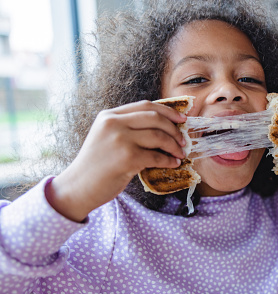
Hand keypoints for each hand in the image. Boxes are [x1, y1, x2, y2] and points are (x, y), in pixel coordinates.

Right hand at [47, 100, 187, 221]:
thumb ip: (128, 128)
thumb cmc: (96, 165)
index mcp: (110, 115)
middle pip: (155, 118)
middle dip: (174, 129)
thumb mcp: (107, 137)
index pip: (146, 106)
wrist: (77, 187)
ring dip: (174, 146)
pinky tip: (173, 164)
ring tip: (180, 153)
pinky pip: (157, 156)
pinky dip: (169, 161)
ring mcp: (120, 140)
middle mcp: (114, 123)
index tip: (182, 119)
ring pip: (159, 136)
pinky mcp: (127, 158)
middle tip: (183, 140)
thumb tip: (164, 128)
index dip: (168, 111)